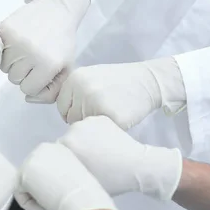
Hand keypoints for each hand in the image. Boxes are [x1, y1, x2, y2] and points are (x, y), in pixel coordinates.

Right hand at [0, 0, 88, 102]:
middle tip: (34, 59)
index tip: (41, 71)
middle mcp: (30, 54)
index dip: (35, 82)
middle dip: (23, 73)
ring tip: (25, 50)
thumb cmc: (62, 41)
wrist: (56, 9)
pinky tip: (18, 42)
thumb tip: (28, 98)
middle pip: (14, 79)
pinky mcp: (4, 30)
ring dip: (13, 63)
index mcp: (48, 65)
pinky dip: (6, 50)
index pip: (28, 89)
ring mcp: (15, 41)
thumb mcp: (66, 68)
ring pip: (4, 67)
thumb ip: (52, 91)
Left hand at [16, 142, 120, 209]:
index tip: (66, 198)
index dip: (55, 187)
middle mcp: (47, 147)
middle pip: (35, 175)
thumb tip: (60, 187)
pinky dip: (32, 206)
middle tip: (56, 206)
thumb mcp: (85, 174)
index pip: (48, 169)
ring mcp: (35, 157)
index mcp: (62, 145)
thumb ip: (71, 173)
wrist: (95, 196)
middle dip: (44, 194)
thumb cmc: (101, 188)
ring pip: (27, 184)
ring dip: (39, 201)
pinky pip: (20, 193)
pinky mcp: (27, 170)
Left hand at [57, 58, 185, 126]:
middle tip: (103, 111)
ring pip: (84, 127)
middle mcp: (81, 89)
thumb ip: (74, 91)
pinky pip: (100, 132)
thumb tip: (63, 113)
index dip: (75, 111)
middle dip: (85, 120)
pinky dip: (109, 129)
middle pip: (71, 119)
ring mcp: (95, 103)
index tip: (90, 108)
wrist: (148, 81)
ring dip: (95, 126)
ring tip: (111, 113)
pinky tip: (119, 118)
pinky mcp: (109, 116)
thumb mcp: (91, 77)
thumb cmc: (118, 82)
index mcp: (74, 79)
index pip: (62, 107)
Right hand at [60, 116, 181, 200]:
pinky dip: (96, 133)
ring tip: (99, 152)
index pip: (58, 151)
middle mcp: (73, 129)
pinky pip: (92, 126)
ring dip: (85, 139)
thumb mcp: (81, 180)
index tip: (78, 166)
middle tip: (89, 160)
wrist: (137, 166)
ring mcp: (88, 121)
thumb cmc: (110, 180)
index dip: (68, 160)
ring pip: (80, 132)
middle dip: (76, 148)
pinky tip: (106, 144)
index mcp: (66, 145)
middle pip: (68, 139)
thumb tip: (63, 166)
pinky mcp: (101, 118)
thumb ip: (68, 170)